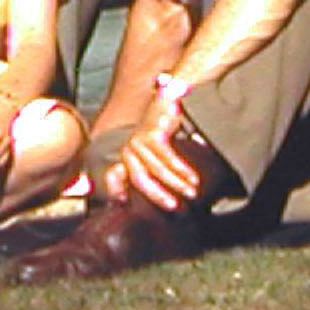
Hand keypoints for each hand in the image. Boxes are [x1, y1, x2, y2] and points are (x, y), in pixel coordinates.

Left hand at [117, 95, 198, 211]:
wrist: (172, 101)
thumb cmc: (165, 130)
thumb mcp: (157, 154)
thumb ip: (152, 170)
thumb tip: (153, 196)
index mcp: (130, 155)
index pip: (116, 176)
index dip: (117, 189)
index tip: (123, 202)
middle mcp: (130, 148)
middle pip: (139, 178)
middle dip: (158, 195)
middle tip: (175, 208)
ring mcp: (139, 140)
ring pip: (156, 169)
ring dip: (177, 183)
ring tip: (192, 193)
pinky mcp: (152, 133)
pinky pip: (166, 156)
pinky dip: (181, 169)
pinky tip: (192, 178)